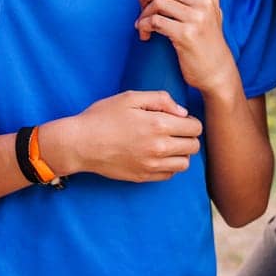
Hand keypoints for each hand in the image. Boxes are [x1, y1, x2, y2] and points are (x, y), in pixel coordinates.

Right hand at [46, 90, 201, 181]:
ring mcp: (152, 165)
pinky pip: (169, 175)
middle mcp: (159, 147)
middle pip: (194, 146)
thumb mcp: (130, 98)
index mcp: (158, 124)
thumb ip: (160, 99)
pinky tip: (156, 156)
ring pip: (185, 164)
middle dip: (188, 136)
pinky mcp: (143, 177)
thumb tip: (182, 112)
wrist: (80, 144)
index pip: (195, 127)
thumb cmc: (102, 117)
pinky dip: (169, 166)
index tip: (180, 119)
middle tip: (175, 131)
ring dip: (181, 153)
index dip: (190, 121)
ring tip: (167, 144)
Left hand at [137, 0, 237, 97]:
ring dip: (143, 14)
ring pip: (156, 2)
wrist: (217, 71)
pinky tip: (145, 34)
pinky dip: (144, 26)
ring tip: (143, 24)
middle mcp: (204, 1)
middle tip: (142, 8)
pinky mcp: (185, 34)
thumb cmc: (206, 41)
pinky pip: (154, 21)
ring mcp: (196, 17)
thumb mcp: (208, 12)